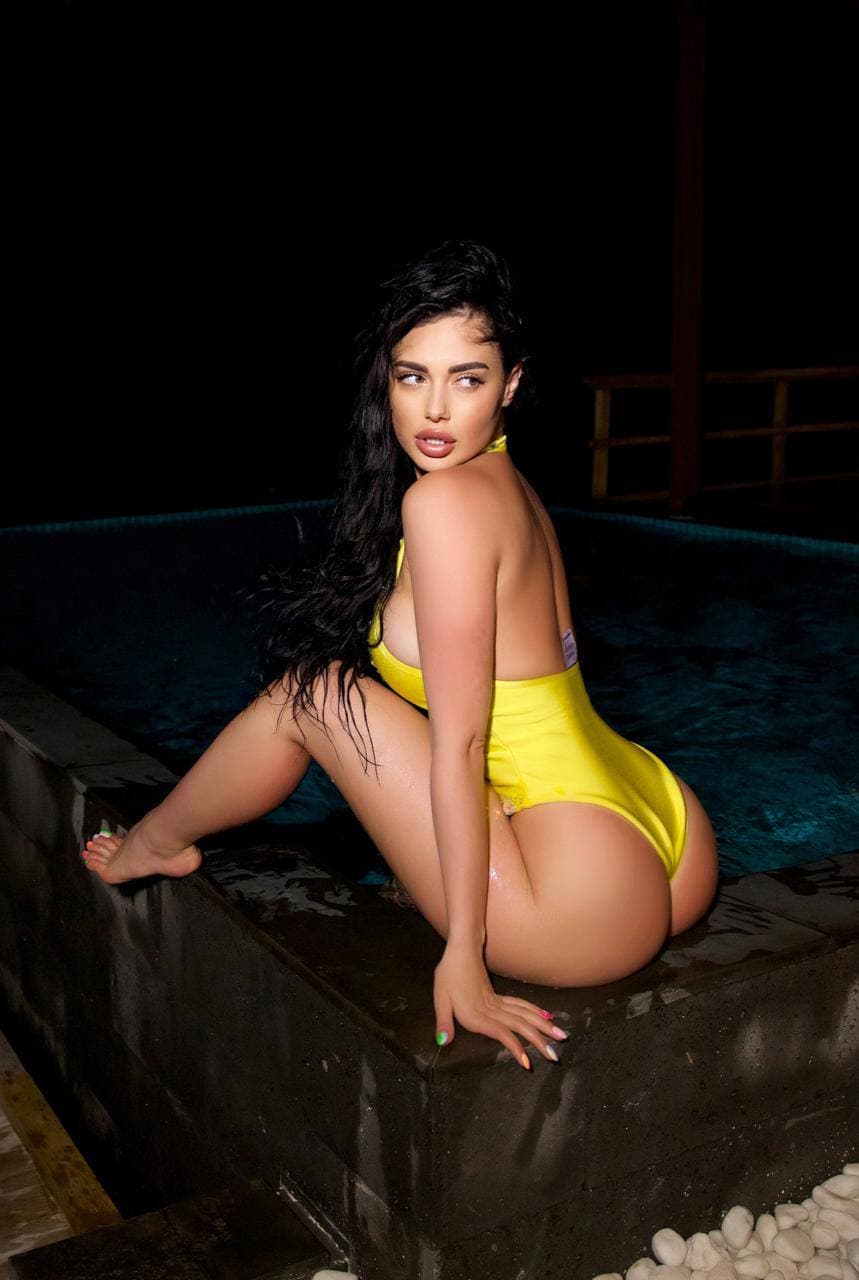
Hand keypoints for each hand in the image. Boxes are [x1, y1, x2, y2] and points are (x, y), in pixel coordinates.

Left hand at [433, 945, 566, 1070]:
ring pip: (525, 1015)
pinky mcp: (499, 996)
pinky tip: (546, 1017)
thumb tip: (443, 1041)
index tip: (528, 1062)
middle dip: (539, 1041)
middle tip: (555, 1055)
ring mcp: (498, 1002)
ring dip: (543, 1027)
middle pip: (520, 1025)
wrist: (461, 949)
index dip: (515, 1047)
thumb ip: (443, 1021)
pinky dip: (535, 1012)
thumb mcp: (440, 998)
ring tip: (561, 1036)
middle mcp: (491, 1010)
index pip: (501, 1033)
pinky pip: (521, 1005)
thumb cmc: (448, 973)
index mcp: (476, 1014)